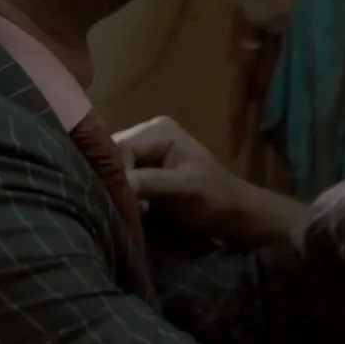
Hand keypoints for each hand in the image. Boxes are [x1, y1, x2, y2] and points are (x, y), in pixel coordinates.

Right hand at [115, 116, 306, 245]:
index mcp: (159, 130)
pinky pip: (122, 178)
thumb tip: (116, 183)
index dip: (111, 173)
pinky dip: (121, 193)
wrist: (234, 214)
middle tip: (111, 207)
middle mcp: (148, 133)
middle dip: (111, 181)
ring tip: (116, 208)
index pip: (119, 147)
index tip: (110, 200)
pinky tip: (123, 207)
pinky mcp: (145, 170)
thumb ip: (150, 183)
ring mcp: (146, 151)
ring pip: (114, 168)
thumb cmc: (213, 199)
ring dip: (114, 189)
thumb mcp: (183, 189)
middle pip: (112, 156)